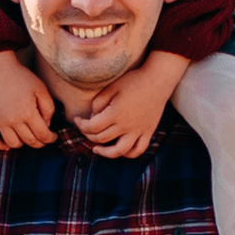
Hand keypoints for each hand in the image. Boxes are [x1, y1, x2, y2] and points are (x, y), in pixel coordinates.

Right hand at [0, 45, 55, 151]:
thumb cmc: (21, 77)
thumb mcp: (41, 89)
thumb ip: (49, 108)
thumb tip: (47, 125)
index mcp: (28, 112)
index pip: (43, 135)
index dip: (51, 138)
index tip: (53, 136)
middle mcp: (13, 120)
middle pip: (30, 141)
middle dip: (40, 142)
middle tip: (43, 138)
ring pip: (13, 144)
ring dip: (23, 144)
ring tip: (27, 136)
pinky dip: (1, 146)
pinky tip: (8, 143)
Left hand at [74, 45, 187, 159]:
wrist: (158, 80)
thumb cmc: (133, 80)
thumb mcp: (111, 87)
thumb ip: (98, 102)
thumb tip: (93, 117)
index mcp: (115, 113)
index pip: (91, 127)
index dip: (81, 125)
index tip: (77, 119)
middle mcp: (126, 125)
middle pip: (101, 139)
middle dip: (88, 135)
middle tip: (85, 129)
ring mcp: (138, 131)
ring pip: (119, 151)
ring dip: (106, 153)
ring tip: (97, 149)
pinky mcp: (148, 132)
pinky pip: (138, 149)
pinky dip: (128, 154)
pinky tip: (120, 150)